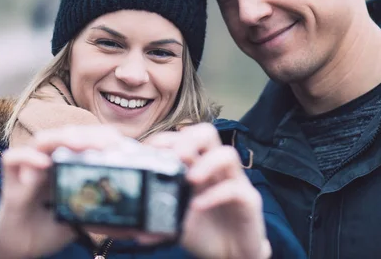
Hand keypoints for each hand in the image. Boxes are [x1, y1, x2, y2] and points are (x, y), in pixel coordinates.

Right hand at [0, 125, 131, 258]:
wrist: (19, 249)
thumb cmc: (50, 227)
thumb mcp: (81, 217)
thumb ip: (99, 212)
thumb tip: (134, 222)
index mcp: (66, 164)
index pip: (84, 139)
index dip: (101, 137)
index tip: (120, 144)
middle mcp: (48, 161)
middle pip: (66, 134)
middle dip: (88, 134)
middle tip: (107, 142)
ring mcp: (29, 169)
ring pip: (42, 140)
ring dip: (62, 138)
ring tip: (80, 144)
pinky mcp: (10, 182)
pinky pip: (13, 159)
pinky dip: (27, 157)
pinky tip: (44, 163)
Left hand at [146, 123, 271, 258]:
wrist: (230, 254)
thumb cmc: (203, 231)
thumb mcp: (175, 221)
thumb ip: (157, 218)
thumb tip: (132, 227)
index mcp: (196, 165)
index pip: (184, 137)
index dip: (166, 138)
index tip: (149, 150)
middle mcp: (215, 168)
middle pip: (207, 133)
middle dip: (189, 139)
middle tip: (175, 156)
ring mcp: (234, 181)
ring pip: (227, 153)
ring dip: (206, 162)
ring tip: (190, 179)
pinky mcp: (248, 200)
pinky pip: (235, 189)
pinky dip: (215, 195)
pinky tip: (198, 206)